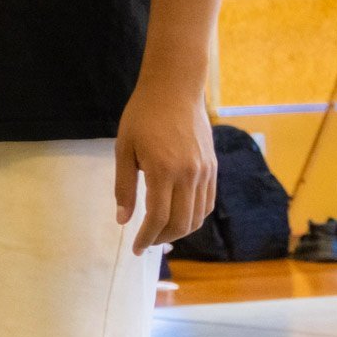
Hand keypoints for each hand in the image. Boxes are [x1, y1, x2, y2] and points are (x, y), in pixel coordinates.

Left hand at [114, 75, 215, 252]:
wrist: (175, 89)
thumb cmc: (143, 115)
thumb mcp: (124, 148)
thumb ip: (124, 186)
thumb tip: (123, 219)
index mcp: (163, 170)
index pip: (158, 218)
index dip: (146, 237)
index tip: (135, 248)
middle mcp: (189, 175)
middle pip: (181, 223)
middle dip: (162, 238)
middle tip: (145, 242)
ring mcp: (205, 172)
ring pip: (197, 216)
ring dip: (179, 231)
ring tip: (160, 232)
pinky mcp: (213, 167)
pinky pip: (207, 203)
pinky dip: (194, 216)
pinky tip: (179, 215)